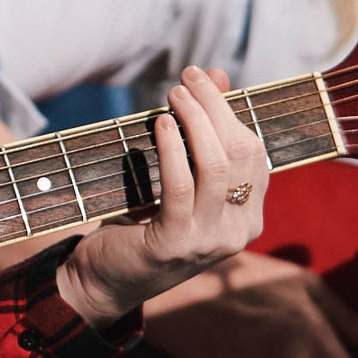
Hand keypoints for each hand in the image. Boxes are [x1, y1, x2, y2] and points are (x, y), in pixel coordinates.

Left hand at [58, 68, 270, 326]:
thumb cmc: (141, 226)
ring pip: (215, 166)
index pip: (254, 154)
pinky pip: (181, 187)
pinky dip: (172, 150)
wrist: (104, 281)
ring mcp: (209, 241)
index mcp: (247, 218)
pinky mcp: (175, 244)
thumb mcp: (178, 180)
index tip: (204, 80)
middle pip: (238, 153)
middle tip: (187, 78)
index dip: (231, 111)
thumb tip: (218, 76)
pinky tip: (161, 124)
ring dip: (195, 121)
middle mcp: (237, 232)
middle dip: (215, 107)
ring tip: (174, 94)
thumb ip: (202, 136)